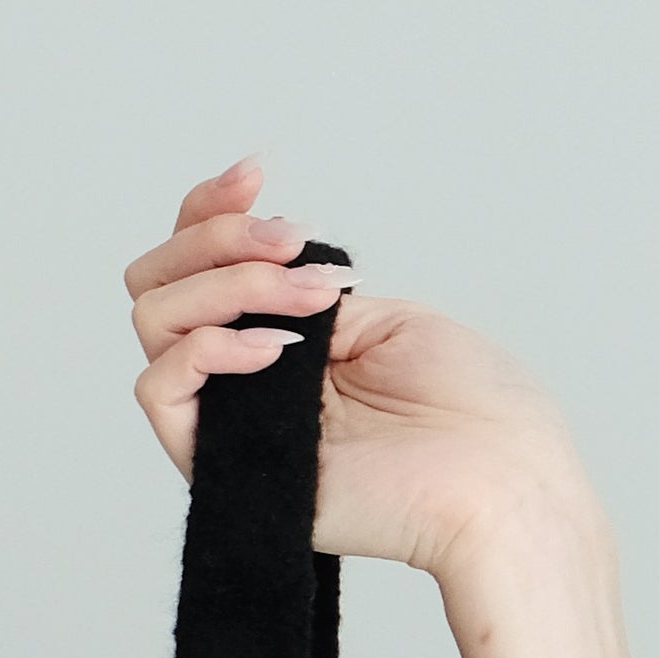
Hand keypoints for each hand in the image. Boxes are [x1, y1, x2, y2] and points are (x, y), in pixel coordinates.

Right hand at [124, 152, 594, 592]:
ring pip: (154, 319)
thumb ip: (304, 290)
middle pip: (159, 282)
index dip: (211, 211)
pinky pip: (159, 388)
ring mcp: (229, 418)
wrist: (504, 483)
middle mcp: (246, 377)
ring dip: (229, 284)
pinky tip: (280, 349)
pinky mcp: (218, 463)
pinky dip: (210, 347)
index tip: (255, 173)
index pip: (203, 265)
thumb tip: (254, 273)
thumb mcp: (388, 318)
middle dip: (215, 238)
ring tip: (309, 297)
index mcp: (286, 340)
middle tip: (291, 241)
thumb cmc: (473, 409)